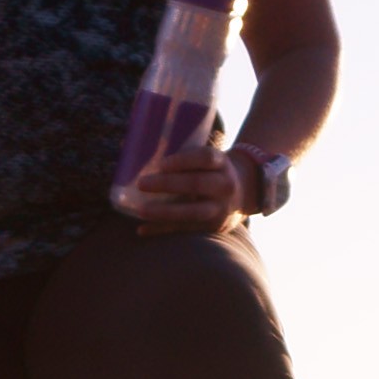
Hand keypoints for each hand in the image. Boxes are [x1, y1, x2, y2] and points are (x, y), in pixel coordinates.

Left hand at [120, 140, 245, 236]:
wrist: (244, 193)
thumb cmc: (212, 171)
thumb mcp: (208, 159)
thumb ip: (184, 156)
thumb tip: (134, 148)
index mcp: (222, 163)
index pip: (205, 158)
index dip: (182, 160)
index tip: (160, 164)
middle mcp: (225, 185)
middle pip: (196, 184)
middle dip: (168, 184)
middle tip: (141, 183)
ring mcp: (221, 208)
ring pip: (192, 212)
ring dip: (164, 212)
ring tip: (141, 210)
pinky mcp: (213, 227)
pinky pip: (185, 229)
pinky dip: (162, 230)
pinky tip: (142, 229)